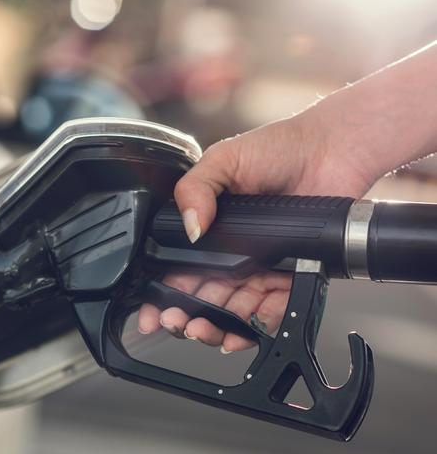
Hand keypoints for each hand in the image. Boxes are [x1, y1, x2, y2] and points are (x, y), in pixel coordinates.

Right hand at [137, 112, 376, 350]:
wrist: (328, 149)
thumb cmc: (277, 148)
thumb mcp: (222, 160)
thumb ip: (194, 190)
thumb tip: (189, 228)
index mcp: (209, 230)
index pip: (179, 270)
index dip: (163, 294)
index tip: (152, 311)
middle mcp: (233, 253)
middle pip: (203, 298)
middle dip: (186, 317)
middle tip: (177, 323)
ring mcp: (261, 266)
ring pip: (234, 310)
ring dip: (218, 326)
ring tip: (206, 330)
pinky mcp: (293, 273)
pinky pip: (275, 308)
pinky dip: (261, 322)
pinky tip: (245, 327)